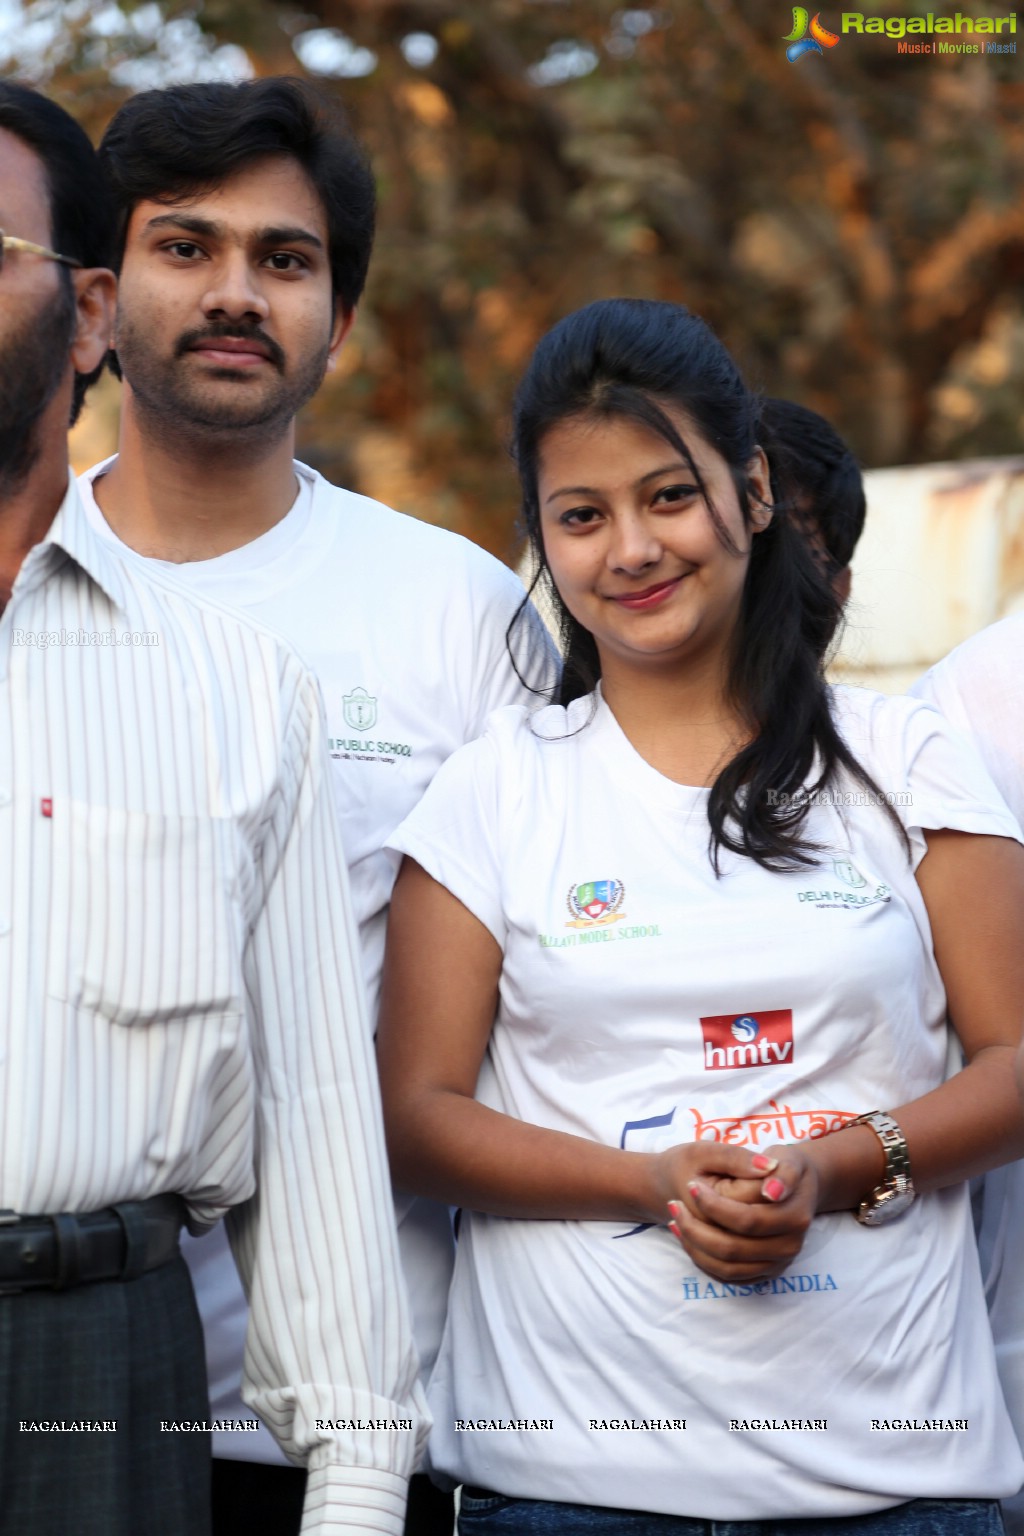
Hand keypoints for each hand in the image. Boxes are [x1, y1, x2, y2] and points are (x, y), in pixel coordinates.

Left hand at [657, 1142, 821, 1282]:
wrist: (789, 1185)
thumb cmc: (781, 1165)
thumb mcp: (784, 1156)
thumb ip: (782, 1172)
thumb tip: (771, 1192)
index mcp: (795, 1218)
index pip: (747, 1220)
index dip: (715, 1205)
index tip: (691, 1186)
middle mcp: (789, 1246)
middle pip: (732, 1248)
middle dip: (696, 1227)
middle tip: (674, 1204)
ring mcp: (776, 1263)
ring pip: (726, 1267)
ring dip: (694, 1244)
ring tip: (675, 1218)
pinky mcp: (762, 1272)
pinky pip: (727, 1275)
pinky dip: (702, 1257)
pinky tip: (686, 1234)